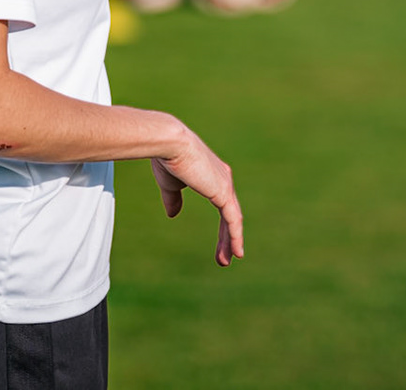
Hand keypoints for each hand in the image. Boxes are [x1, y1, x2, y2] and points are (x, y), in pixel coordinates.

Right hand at [151, 129, 243, 266]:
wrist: (170, 144)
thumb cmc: (168, 159)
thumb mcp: (170, 184)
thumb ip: (173, 199)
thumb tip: (173, 215)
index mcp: (213, 175)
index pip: (223, 204)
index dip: (222, 225)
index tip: (221, 243)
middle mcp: (223, 179)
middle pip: (230, 214)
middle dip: (227, 237)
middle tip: (224, 257)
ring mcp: (225, 185)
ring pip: (233, 220)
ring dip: (231, 241)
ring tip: (226, 261)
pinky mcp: (223, 193)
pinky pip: (233, 220)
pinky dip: (235, 236)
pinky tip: (236, 251)